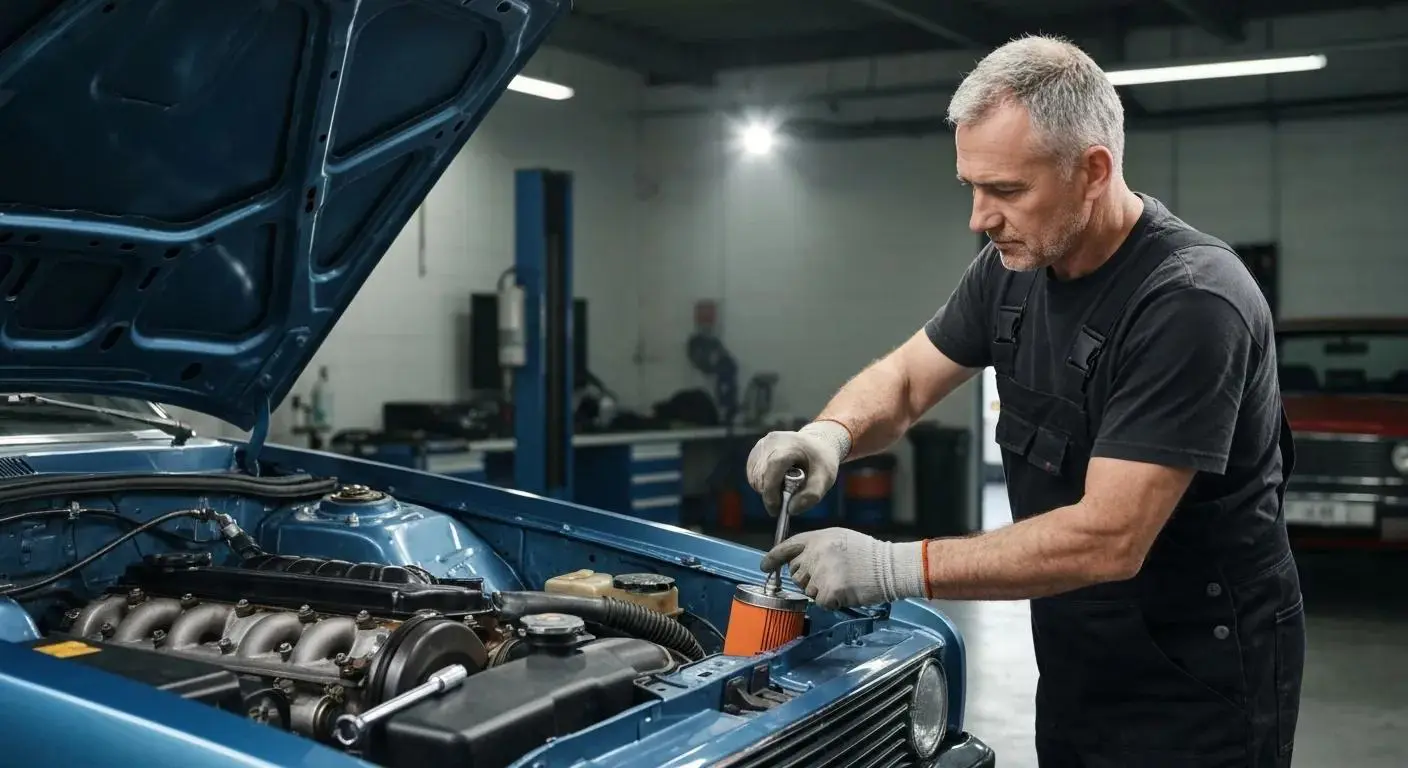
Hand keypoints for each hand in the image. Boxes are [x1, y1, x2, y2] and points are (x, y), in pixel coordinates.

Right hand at [745, 422, 849, 515]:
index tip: (777, 509)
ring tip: (784, 486)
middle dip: (771, 493)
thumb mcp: (826, 477)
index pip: (773, 467)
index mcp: (791, 445)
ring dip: (766, 489)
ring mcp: (762, 445)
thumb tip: (791, 509)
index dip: (771, 491)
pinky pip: (752, 474)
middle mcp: (772, 442)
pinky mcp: (756, 450)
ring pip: (754, 477)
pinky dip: (762, 483)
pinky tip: (777, 480)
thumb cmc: (821, 461)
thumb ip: (811, 495)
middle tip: (786, 498)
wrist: (817, 442)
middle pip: (761, 475)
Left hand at [760, 528, 927, 608]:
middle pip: (795, 573)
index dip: (773, 557)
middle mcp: (816, 553)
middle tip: (830, 575)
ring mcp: (821, 572)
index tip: (764, 566)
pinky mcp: (828, 590)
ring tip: (842, 581)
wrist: (890, 567)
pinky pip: (820, 603)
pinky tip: (845, 592)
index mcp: (818, 538)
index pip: (787, 546)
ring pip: (807, 590)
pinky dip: (831, 602)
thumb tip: (796, 561)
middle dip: (808, 578)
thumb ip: (816, 546)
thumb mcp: (839, 538)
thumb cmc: (868, 554)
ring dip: (821, 591)